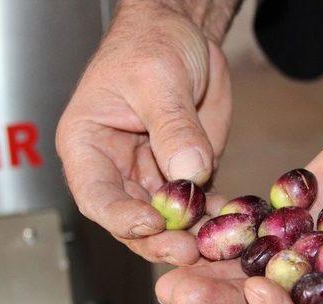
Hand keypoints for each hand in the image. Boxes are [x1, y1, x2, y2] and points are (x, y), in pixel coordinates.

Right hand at [56, 1, 230, 264]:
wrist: (183, 35)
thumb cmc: (150, 44)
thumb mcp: (158, 79)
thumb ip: (172, 126)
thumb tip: (190, 172)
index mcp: (88, 146)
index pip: (96, 195)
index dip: (120, 217)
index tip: (152, 223)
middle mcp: (117, 170)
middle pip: (133, 219)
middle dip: (161, 238)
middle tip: (190, 249)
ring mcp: (153, 176)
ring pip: (168, 221)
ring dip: (192, 235)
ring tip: (218, 244)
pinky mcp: (186, 176)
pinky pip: (199, 206)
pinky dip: (215, 217)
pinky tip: (234, 223)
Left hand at [156, 105, 322, 303]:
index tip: (256, 294)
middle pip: (265, 303)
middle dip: (220, 300)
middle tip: (175, 291)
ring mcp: (303, 247)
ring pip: (248, 265)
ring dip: (208, 265)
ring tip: (167, 258)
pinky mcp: (289, 213)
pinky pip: (251, 223)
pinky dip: (220, 224)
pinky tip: (187, 219)